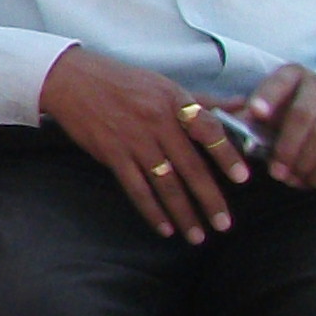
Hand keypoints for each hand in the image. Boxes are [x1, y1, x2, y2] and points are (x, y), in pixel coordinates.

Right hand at [40, 45, 254, 240]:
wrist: (73, 80)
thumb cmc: (122, 81)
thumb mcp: (165, 85)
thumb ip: (203, 101)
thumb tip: (241, 106)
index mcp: (174, 103)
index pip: (208, 129)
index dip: (226, 154)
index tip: (242, 178)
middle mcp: (157, 123)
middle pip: (190, 166)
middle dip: (209, 198)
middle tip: (223, 224)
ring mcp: (134, 141)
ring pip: (165, 184)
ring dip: (182, 212)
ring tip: (197, 235)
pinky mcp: (112, 154)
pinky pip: (136, 188)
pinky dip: (151, 210)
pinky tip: (164, 227)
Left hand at [241, 63, 315, 188]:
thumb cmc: (287, 106)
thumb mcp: (268, 102)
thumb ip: (249, 115)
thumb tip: (235, 128)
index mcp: (292, 75)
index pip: (279, 83)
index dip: (267, 97)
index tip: (255, 112)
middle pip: (302, 115)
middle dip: (286, 146)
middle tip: (274, 171)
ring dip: (303, 164)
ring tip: (287, 179)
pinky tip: (306, 182)